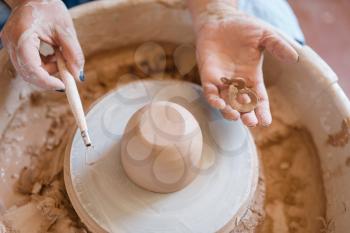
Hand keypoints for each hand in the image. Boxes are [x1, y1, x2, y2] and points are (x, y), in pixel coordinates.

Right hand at [1, 0, 84, 90]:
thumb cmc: (50, 8)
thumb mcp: (66, 30)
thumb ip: (73, 53)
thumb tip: (78, 76)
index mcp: (22, 35)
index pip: (31, 68)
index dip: (47, 81)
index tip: (63, 85)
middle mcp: (11, 42)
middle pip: (27, 73)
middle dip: (48, 78)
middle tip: (66, 75)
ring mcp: (10, 45)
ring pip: (28, 71)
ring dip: (47, 70)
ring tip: (60, 56)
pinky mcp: (14, 47)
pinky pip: (28, 64)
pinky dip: (43, 65)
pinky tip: (53, 54)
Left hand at [192, 2, 297, 126]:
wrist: (221, 20)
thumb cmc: (243, 28)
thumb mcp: (265, 36)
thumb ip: (278, 46)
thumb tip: (295, 58)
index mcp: (252, 78)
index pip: (259, 99)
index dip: (262, 111)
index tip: (266, 122)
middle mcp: (237, 84)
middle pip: (242, 106)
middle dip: (246, 116)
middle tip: (251, 123)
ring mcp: (222, 81)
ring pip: (225, 103)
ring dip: (229, 112)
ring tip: (235, 116)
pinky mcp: (208, 76)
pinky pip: (210, 92)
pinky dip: (213, 99)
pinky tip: (218, 103)